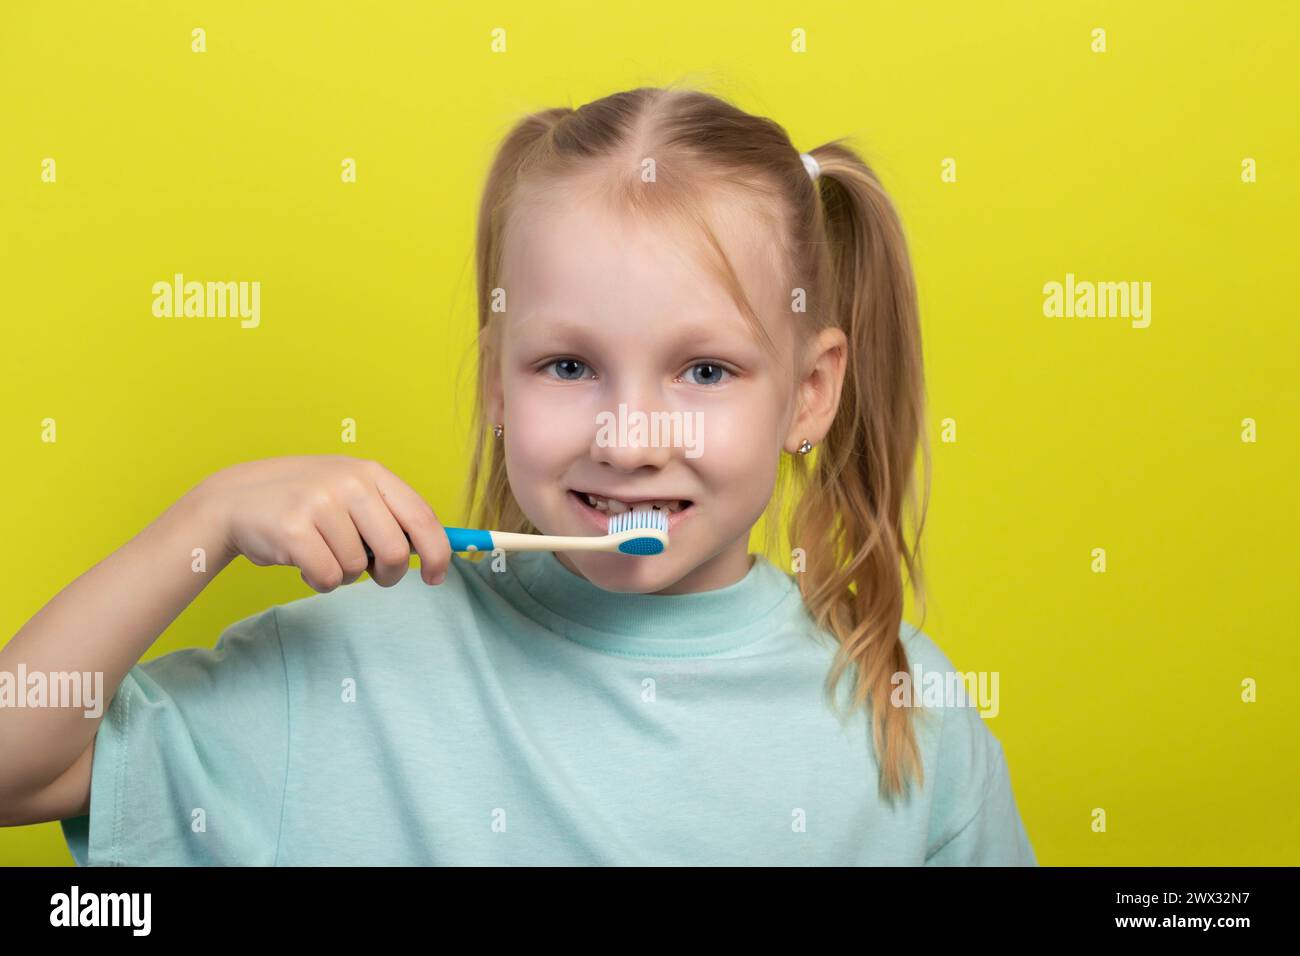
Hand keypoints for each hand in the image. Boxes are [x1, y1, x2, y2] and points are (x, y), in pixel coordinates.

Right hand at [203, 455, 450, 590]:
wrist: (236, 499)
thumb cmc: (304, 503)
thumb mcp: (350, 492)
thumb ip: (388, 514)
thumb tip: (432, 551)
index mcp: (372, 473)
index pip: (423, 517)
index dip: (438, 553)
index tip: (437, 576)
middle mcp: (350, 483)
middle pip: (395, 552)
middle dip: (387, 574)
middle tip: (371, 574)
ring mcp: (320, 504)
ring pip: (357, 569)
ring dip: (344, 574)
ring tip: (322, 552)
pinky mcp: (294, 530)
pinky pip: (329, 578)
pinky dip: (320, 581)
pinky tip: (303, 562)